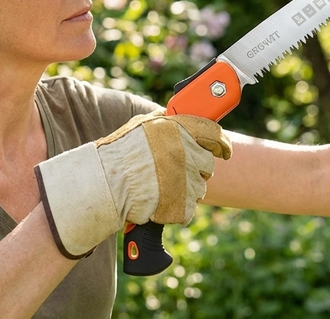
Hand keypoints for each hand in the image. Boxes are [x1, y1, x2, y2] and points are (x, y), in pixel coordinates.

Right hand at [34, 112, 230, 258]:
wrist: (104, 185)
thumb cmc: (119, 155)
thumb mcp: (142, 126)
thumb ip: (167, 123)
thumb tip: (183, 119)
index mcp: (178, 129)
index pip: (214, 133)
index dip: (221, 143)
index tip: (224, 150)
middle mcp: (186, 152)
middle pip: (207, 164)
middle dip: (195, 169)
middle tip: (174, 172)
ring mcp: (186, 179)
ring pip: (199, 188)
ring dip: (186, 190)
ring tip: (161, 188)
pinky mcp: (183, 205)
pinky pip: (189, 209)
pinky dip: (177, 209)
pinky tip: (160, 202)